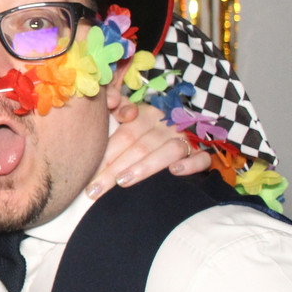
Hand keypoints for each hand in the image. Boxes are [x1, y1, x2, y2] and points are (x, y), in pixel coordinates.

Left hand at [87, 101, 209, 200]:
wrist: (188, 125)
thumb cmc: (149, 128)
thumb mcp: (133, 114)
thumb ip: (118, 105)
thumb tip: (110, 102)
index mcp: (147, 115)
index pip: (124, 134)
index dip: (105, 153)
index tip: (88, 172)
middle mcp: (166, 126)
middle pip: (140, 146)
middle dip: (114, 168)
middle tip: (95, 189)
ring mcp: (186, 139)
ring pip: (168, 151)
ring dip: (144, 166)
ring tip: (122, 182)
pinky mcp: (203, 152)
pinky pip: (201, 158)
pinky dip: (190, 164)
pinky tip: (175, 171)